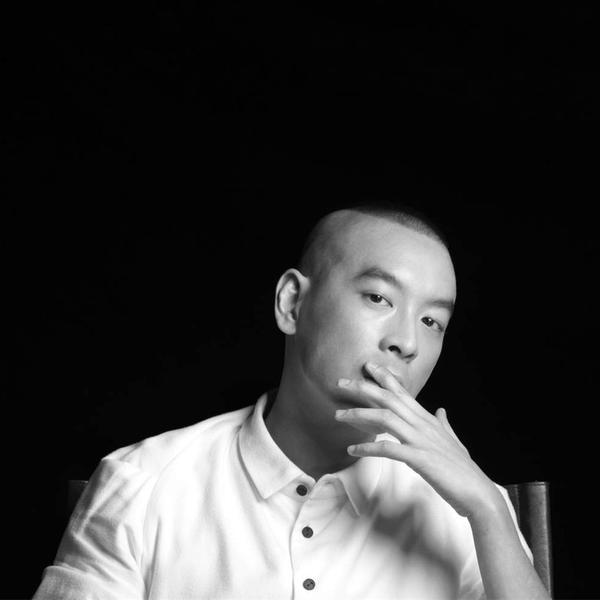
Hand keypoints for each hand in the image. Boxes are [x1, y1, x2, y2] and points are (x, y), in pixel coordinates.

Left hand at [334, 362, 501, 518]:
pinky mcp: (419, 459)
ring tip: (339, 415)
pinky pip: (388, 448)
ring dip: (359, 415)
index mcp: (428, 419)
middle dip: (363, 388)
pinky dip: (368, 447)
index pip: (402, 392)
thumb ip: (444, 424)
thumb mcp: (453, 441)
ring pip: (385, 418)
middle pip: (389, 398)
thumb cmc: (463, 469)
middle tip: (342, 382)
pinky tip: (353, 449)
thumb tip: (441, 410)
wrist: (478, 493)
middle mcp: (423, 425)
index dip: (384, 378)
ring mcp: (421, 440)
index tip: (368, 367)